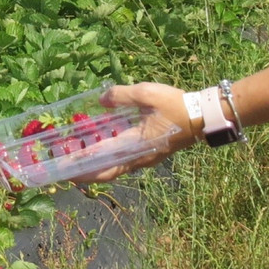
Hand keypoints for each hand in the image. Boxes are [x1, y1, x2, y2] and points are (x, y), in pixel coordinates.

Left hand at [68, 81, 196, 181]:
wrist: (204, 116)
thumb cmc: (176, 105)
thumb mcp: (147, 93)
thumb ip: (121, 95)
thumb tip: (101, 100)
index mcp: (136, 144)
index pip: (103, 157)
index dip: (83, 162)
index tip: (64, 166)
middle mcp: (140, 157)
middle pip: (108, 172)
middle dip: (86, 175)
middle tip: (66, 174)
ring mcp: (146, 158)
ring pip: (117, 169)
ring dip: (98, 169)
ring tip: (79, 164)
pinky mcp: (151, 153)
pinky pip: (126, 162)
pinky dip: (110, 161)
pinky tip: (103, 151)